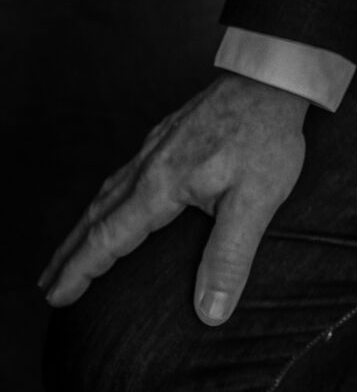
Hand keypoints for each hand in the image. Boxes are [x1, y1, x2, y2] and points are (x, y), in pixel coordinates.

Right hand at [40, 72, 308, 324]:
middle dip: (69, 253)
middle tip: (47, 282)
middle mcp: (150, 163)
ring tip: (71, 249)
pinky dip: (107, 197)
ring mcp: (158, 143)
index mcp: (163, 184)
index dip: (81, 272)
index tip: (57, 298)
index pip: (109, 238)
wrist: (273, 78)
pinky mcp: (171, 131)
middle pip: (96, 215)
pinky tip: (117, 199)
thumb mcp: (257, 200)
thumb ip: (229, 256)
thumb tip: (209, 313)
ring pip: (108, 191)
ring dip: (84, 224)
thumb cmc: (267, 135)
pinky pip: (125, 171)